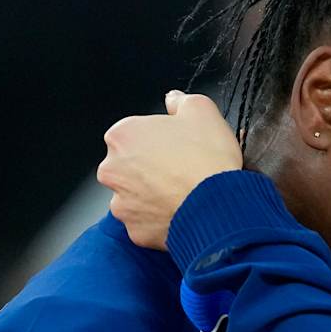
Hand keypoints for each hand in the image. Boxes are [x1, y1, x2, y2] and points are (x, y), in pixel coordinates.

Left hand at [99, 92, 243, 249]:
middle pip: (129, 165)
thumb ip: (181, 101)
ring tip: (183, 193)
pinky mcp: (135, 231)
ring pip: (135, 196)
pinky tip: (181, 211)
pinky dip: (160, 218)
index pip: (134, 133)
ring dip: (153, 194)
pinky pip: (145, 222)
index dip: (158, 138)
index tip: (176, 145)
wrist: (218, 205)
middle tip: (181, 169)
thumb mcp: (202, 110)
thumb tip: (173, 100)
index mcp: (122, 135)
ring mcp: (121, 203)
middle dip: (150, 167)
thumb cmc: (207, 158)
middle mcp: (112, 170)